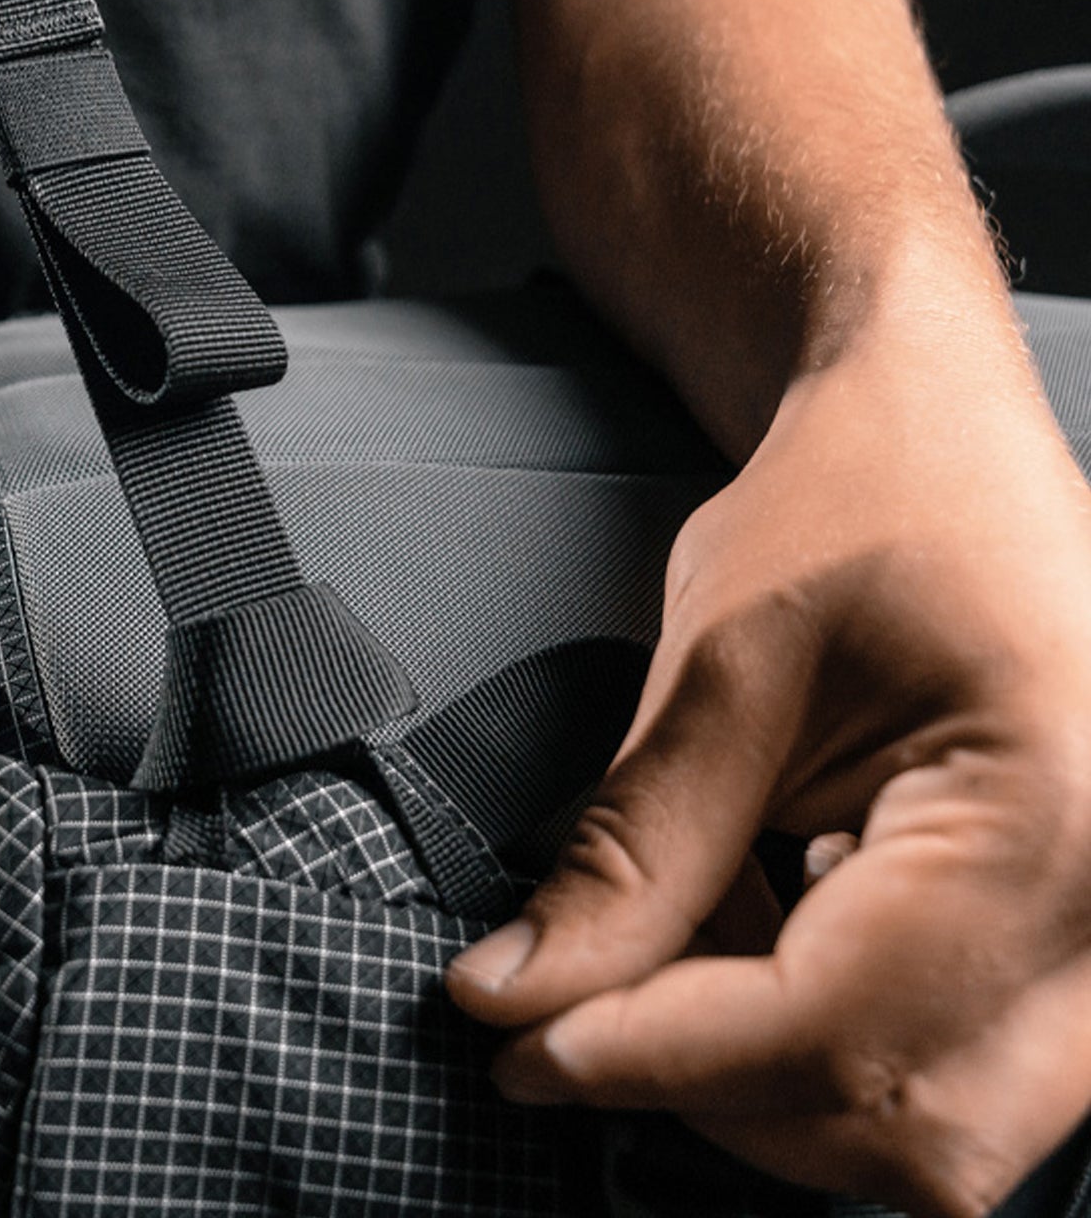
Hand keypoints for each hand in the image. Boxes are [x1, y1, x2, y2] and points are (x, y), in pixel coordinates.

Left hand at [447, 330, 1090, 1216]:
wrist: (941, 428)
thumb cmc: (860, 493)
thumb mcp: (724, 662)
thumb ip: (630, 854)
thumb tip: (521, 998)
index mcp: (1050, 818)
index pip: (834, 1029)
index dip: (654, 1057)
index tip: (522, 1050)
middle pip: (912, 1127)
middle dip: (720, 1091)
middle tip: (579, 1006)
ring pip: (947, 1129)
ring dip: (776, 1073)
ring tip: (681, 934)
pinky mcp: (1086, 944)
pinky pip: (964, 1068)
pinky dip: (832, 1034)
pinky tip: (763, 923)